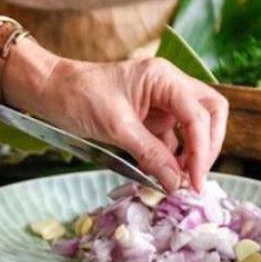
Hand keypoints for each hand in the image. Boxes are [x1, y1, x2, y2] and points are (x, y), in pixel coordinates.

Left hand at [25, 57, 227, 191]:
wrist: (50, 91)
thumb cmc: (78, 97)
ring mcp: (161, 103)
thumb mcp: (116, 128)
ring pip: (195, 127)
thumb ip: (150, 154)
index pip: (199, 114)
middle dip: (208, 146)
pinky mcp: (150, 119)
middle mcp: (169, 86)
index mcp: (164, 78)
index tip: (194, 181)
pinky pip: (172, 139)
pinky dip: (173, 158)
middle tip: (195, 178)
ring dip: (192, 154)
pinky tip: (165, 176)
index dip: (202, 150)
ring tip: (179, 181)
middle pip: (210, 113)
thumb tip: (176, 183)